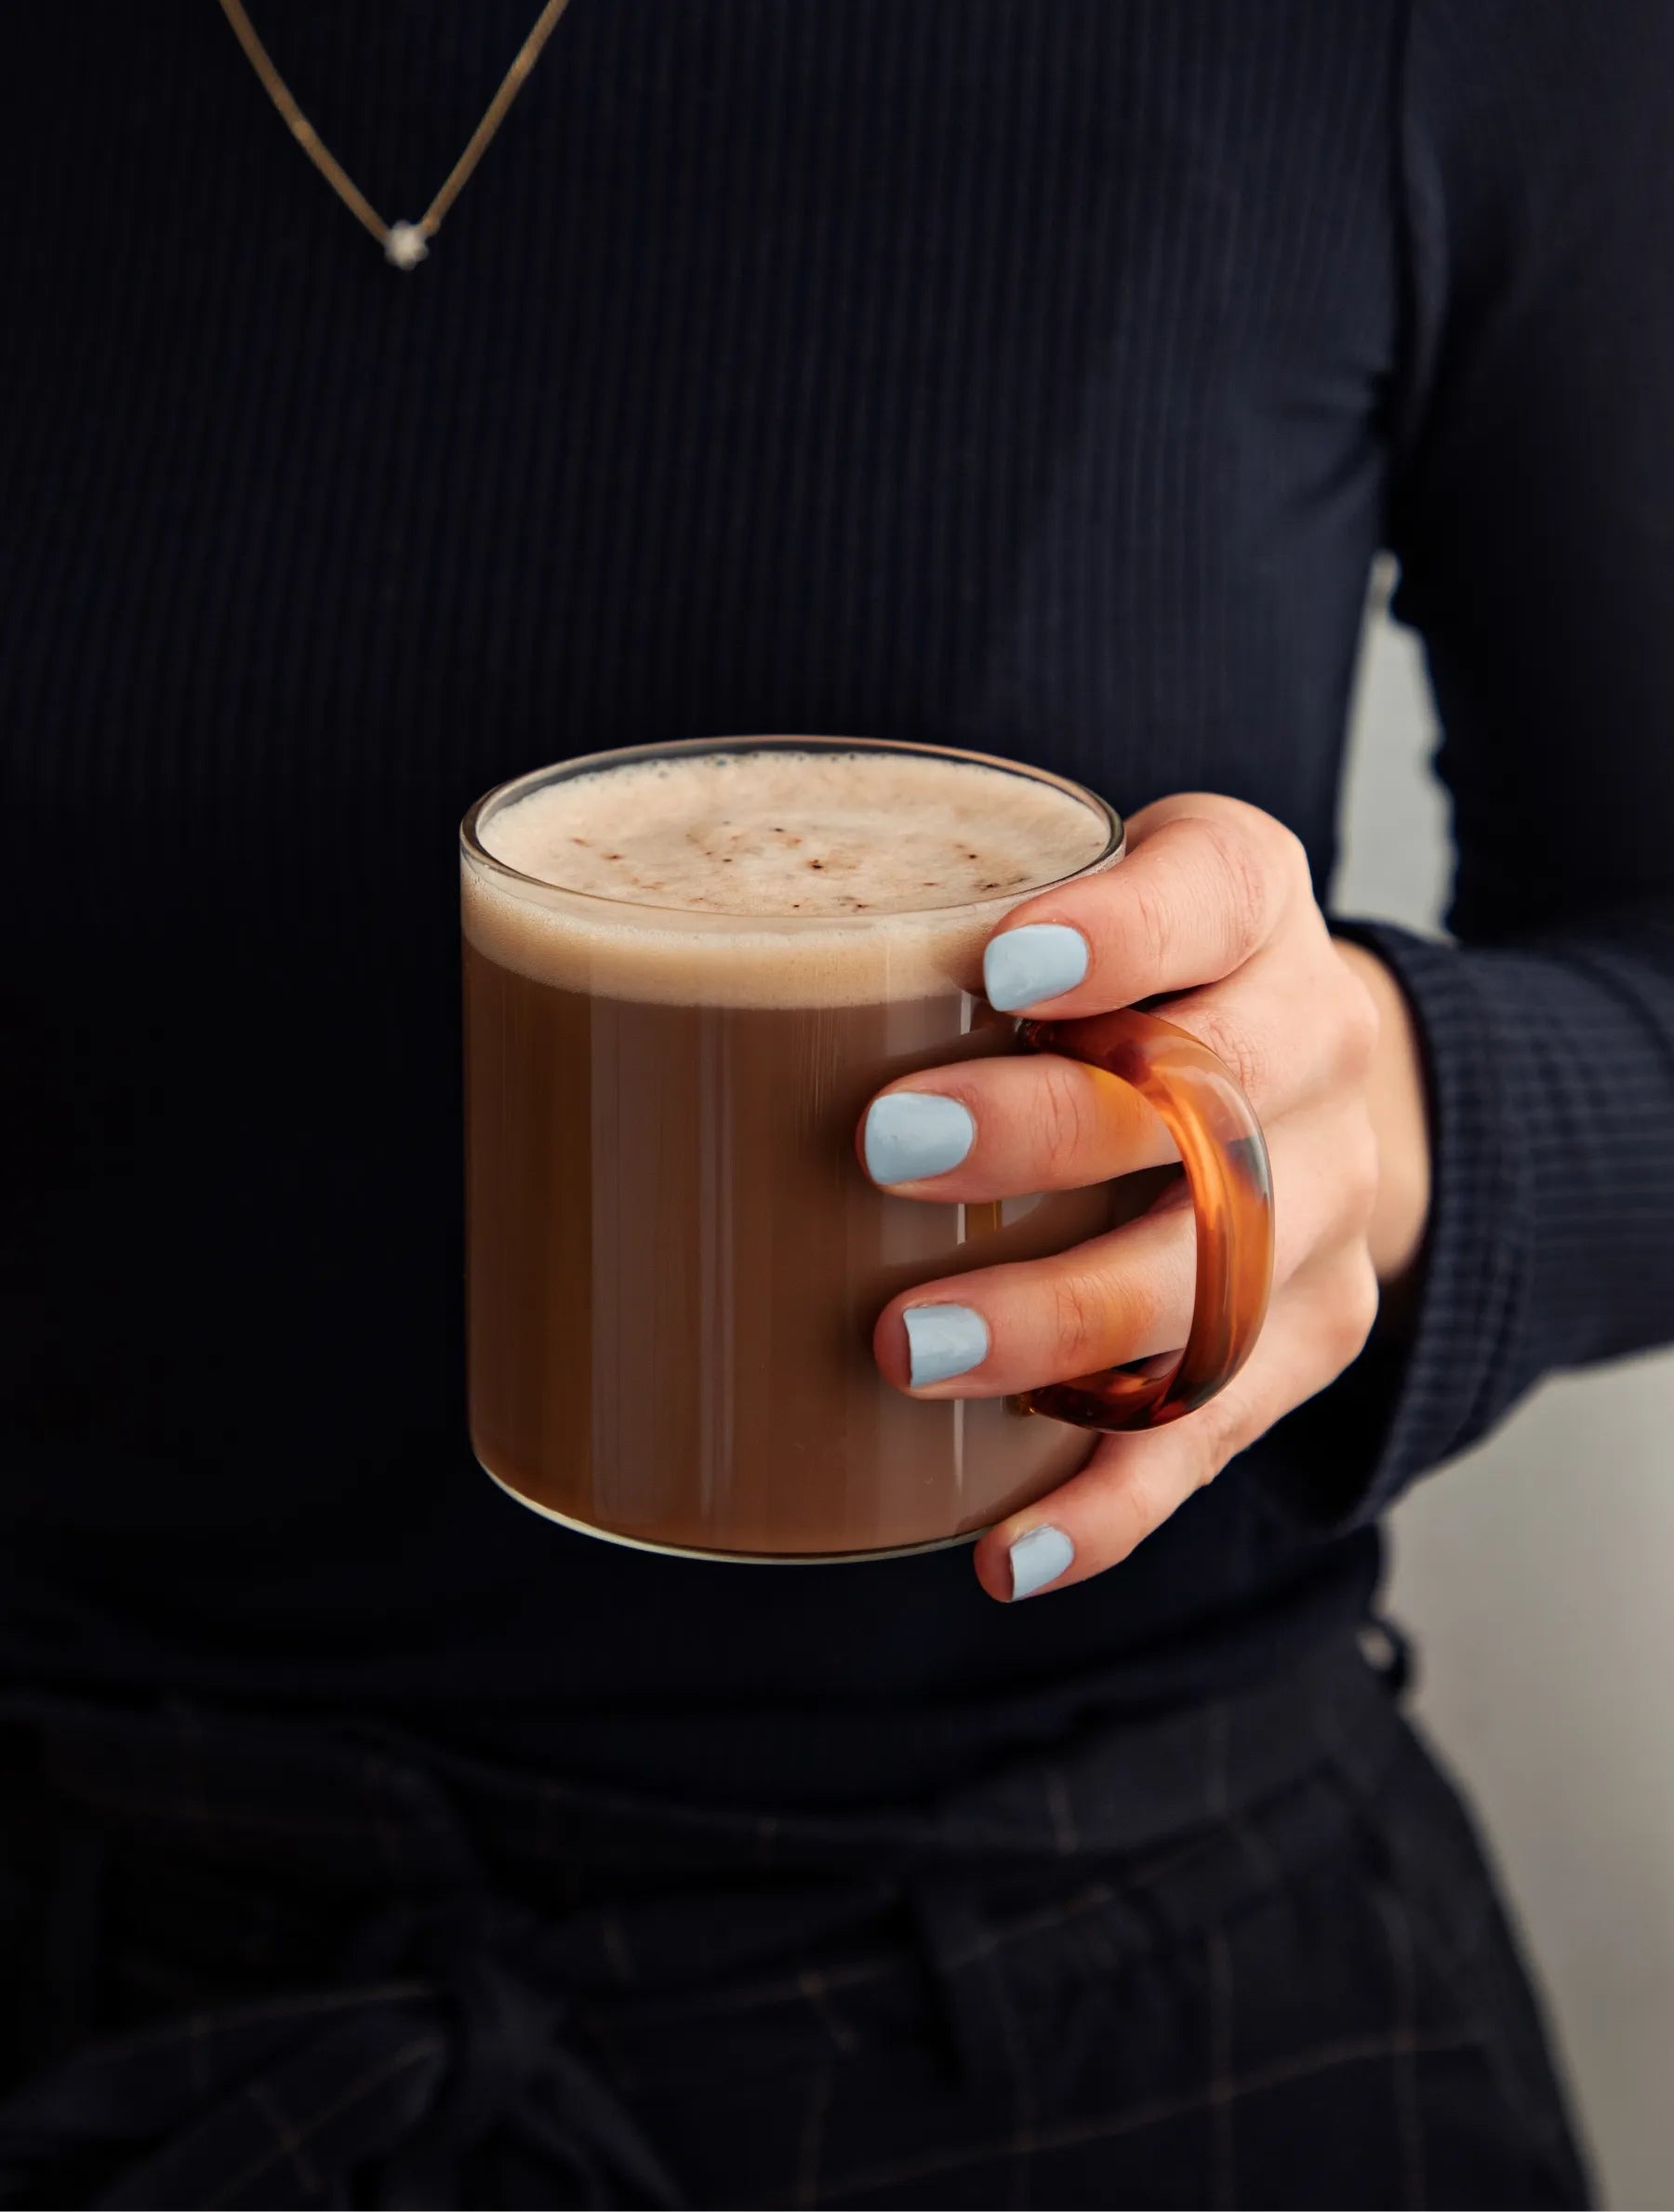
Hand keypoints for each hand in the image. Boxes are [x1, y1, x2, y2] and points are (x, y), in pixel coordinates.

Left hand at [858, 792, 1430, 1601]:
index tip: (1001, 959)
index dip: (1123, 932)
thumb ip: (908, 926)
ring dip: (1066, 1324)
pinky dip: (1110, 1500)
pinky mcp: (1312, 1334)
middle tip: (887, 1151)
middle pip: (1215, 1097)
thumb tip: (597, 1011)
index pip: (1212, 894)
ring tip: (913, 1351)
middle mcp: (1313, 1043)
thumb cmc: (1108, 978)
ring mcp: (1327, 1202)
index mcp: (1246, 901)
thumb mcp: (1048, 901)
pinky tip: (1008, 1547)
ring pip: (1224, 1280)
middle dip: (1051, 1131)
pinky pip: (1220, 1434)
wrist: (1288, 1076)